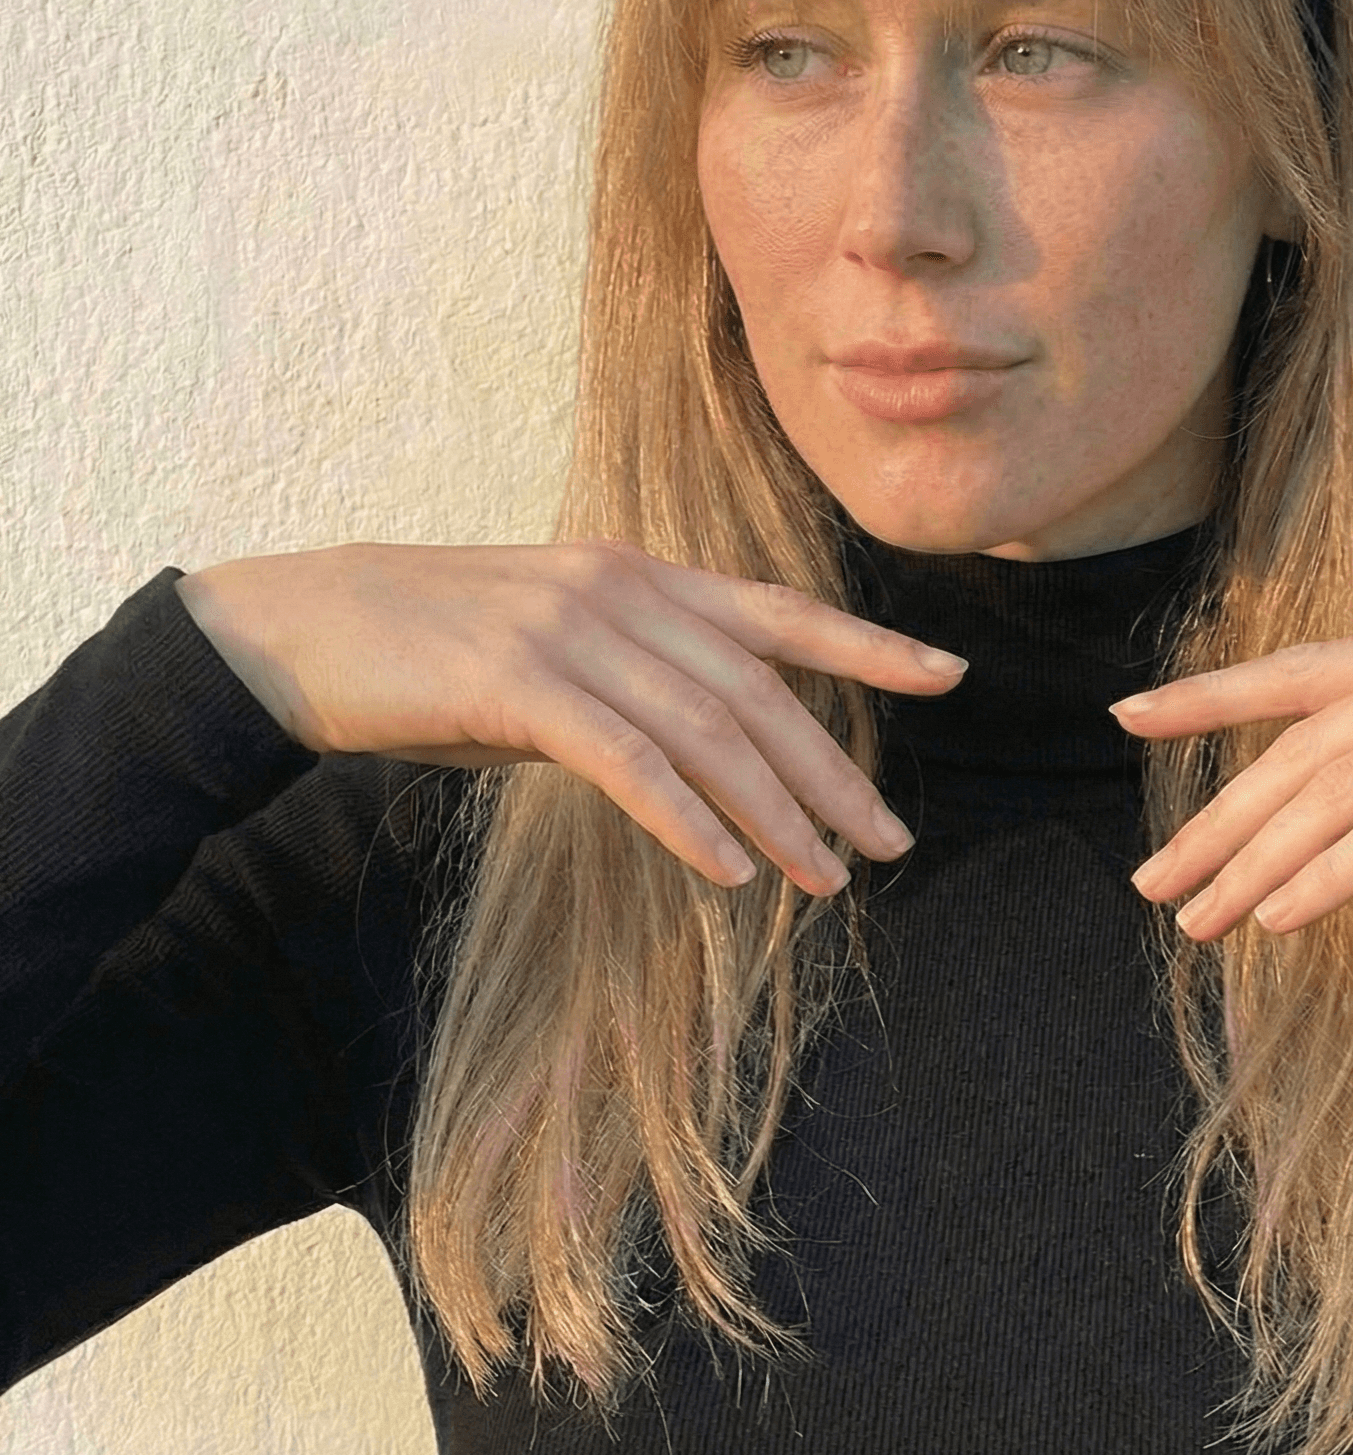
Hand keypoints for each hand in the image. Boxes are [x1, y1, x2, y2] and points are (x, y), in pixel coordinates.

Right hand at [175, 541, 964, 895]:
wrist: (300, 631)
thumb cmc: (430, 654)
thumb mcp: (553, 655)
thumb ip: (634, 685)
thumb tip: (704, 760)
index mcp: (640, 575)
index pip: (779, 612)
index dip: (869, 645)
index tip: (949, 677)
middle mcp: (621, 588)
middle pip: (759, 688)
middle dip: (832, 771)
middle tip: (889, 843)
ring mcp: (570, 628)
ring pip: (707, 729)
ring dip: (775, 814)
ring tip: (825, 880)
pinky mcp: (516, 679)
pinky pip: (628, 758)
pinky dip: (686, 819)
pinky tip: (726, 873)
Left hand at [1117, 615, 1352, 938]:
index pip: (1305, 669)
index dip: (1213, 693)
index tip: (1131, 717)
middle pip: (1304, 746)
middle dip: (1219, 817)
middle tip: (1153, 880)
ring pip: (1337, 790)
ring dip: (1257, 861)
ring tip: (1199, 919)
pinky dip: (1330, 873)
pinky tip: (1280, 916)